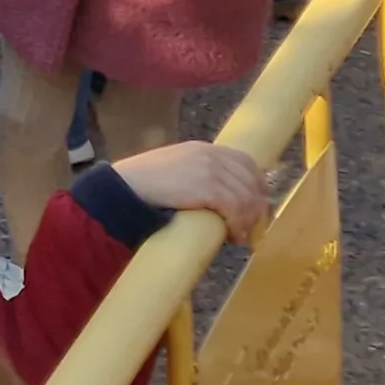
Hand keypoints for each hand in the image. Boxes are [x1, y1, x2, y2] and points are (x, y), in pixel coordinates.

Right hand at [108, 141, 270, 245]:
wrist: (125, 186)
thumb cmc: (142, 183)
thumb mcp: (173, 168)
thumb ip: (194, 173)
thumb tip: (215, 199)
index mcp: (202, 148)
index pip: (244, 161)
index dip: (257, 183)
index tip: (258, 203)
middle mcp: (210, 155)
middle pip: (250, 180)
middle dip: (256, 206)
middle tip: (254, 227)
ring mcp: (210, 169)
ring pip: (246, 197)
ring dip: (249, 220)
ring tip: (242, 236)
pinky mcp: (207, 187)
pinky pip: (235, 208)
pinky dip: (239, 224)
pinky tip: (234, 235)